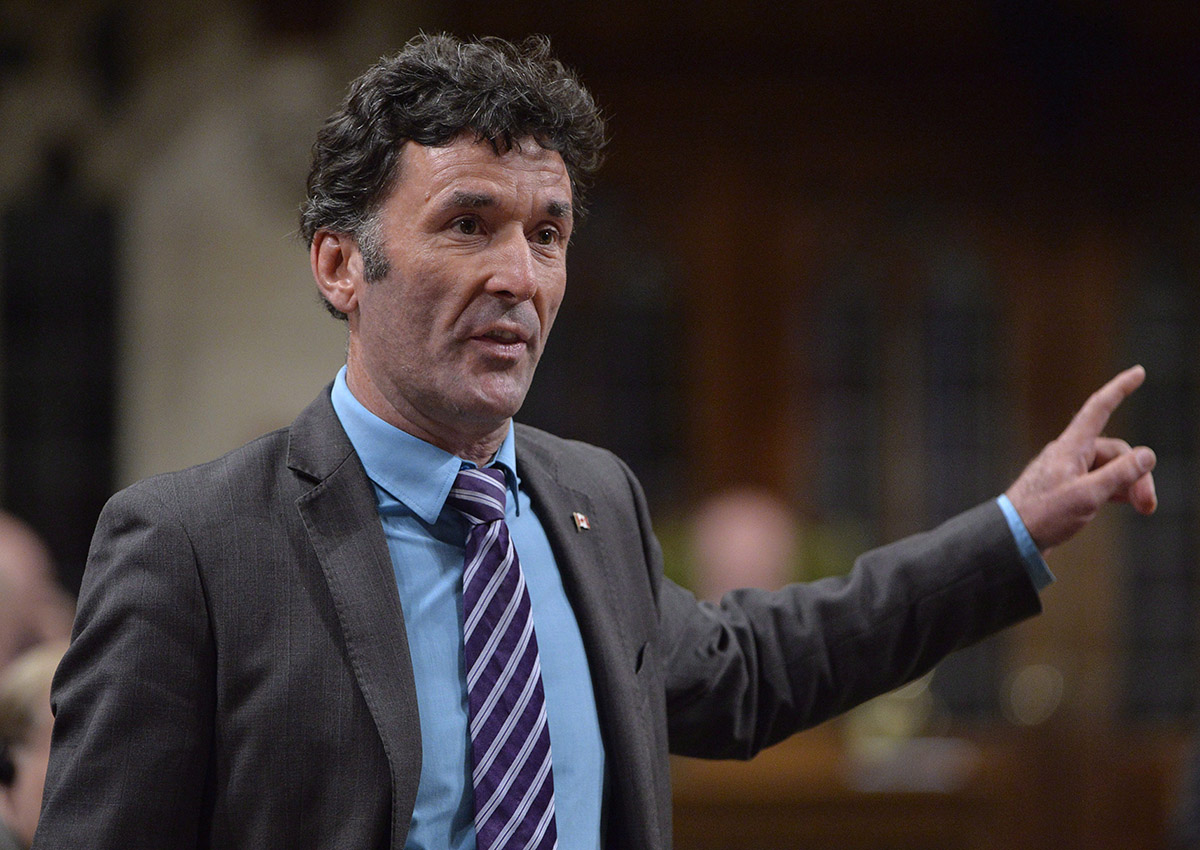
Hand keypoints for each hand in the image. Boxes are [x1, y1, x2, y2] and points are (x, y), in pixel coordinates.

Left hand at [1005, 365, 1156, 551]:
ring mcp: (1067, 471)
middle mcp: (1069, 454)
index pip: (1098, 409)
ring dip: (1129, 485)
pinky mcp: (1066, 489)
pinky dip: (1115, 490)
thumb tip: (1146, 454)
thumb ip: (1120, 474)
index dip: (1119, 389)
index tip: (1137, 372)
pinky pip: (1098, 480)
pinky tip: (1124, 504)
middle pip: (1115, 451)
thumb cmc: (1044, 515)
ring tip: (1143, 508)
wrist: (1012, 538)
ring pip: (1109, 468)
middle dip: (1137, 473)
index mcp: (1070, 447)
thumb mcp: (1088, 495)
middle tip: (1147, 505)